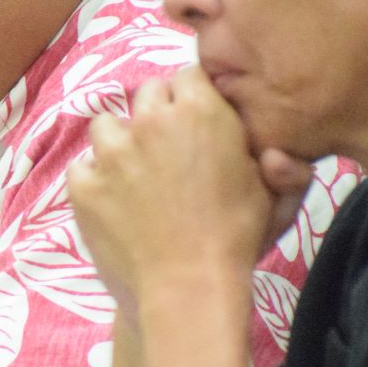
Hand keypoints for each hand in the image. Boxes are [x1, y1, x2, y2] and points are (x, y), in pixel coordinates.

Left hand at [67, 66, 311, 316]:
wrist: (188, 290)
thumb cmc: (240, 241)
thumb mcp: (277, 199)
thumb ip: (285, 164)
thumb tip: (275, 150)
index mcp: (201, 110)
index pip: (190, 75)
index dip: (196, 98)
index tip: (201, 125)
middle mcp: (151, 119)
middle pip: (148, 93)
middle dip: (159, 115)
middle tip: (171, 153)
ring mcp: (111, 151)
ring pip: (108, 124)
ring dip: (122, 142)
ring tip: (137, 176)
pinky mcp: (83, 184)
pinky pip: (82, 166)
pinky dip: (95, 180)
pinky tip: (114, 202)